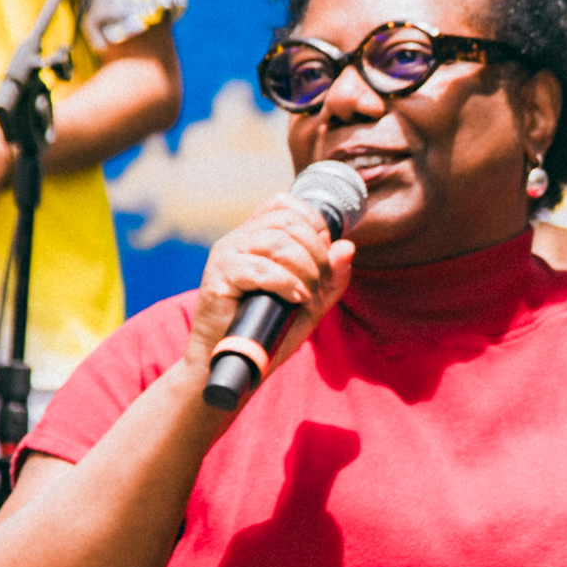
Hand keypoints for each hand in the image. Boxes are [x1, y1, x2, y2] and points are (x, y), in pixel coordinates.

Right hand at [183, 194, 355, 387]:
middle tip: (321, 285)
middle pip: (288, 222)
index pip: (285, 204)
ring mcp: (226, 255)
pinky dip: (287, 284)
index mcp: (255, 236)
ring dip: (305, 270)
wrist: (233, 362)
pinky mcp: (218, 277)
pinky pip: (261, 269)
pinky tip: (297, 299)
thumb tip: (347, 247)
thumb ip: (331, 277)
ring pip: (277, 243)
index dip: (314, 223)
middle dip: (317, 253)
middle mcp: (238, 239)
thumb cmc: (268, 330)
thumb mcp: (310, 302)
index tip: (325, 256)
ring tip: (309, 297)